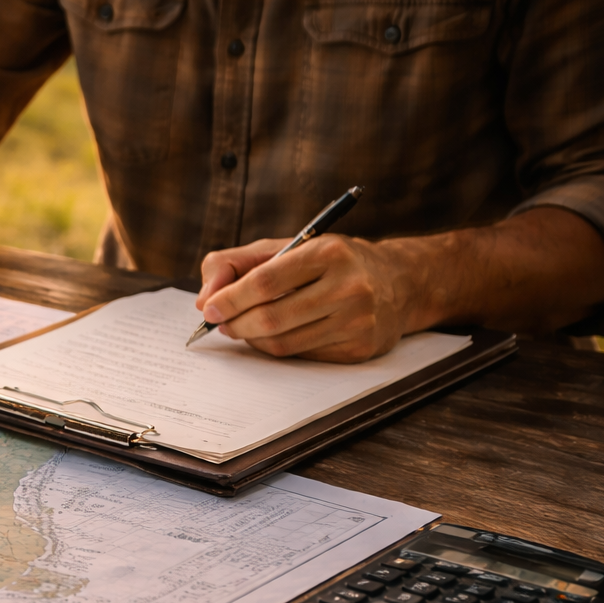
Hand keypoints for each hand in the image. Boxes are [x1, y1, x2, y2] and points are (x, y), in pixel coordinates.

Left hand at [194, 235, 411, 362]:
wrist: (398, 282)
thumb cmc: (331, 261)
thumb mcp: (289, 246)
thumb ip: (237, 263)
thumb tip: (205, 300)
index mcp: (329, 253)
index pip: (266, 281)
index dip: (231, 298)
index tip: (209, 309)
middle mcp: (349, 287)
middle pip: (272, 317)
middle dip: (236, 323)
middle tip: (220, 322)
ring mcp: (358, 321)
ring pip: (283, 343)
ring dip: (252, 339)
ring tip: (243, 327)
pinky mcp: (359, 349)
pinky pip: (301, 356)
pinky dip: (277, 348)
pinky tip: (274, 335)